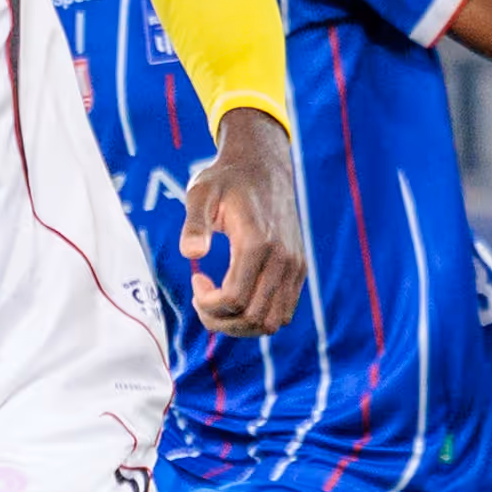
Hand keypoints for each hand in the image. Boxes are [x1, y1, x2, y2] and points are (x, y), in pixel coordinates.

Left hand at [179, 107, 307, 336]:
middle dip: (219, 320)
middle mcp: (283, 259)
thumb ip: (194, 223)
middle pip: (253, 317)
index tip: (196, 280)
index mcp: (258, 242)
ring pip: (272, 322)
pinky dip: (258, 316)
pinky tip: (238, 296)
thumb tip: (191, 254)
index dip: (207, 303)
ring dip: (240, 324)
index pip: (234, 299)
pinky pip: (283, 311)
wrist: (263, 166)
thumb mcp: (200, 194)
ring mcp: (295, 266)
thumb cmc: (226, 181)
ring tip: (219, 302)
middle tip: (202, 298)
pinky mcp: (299, 269)